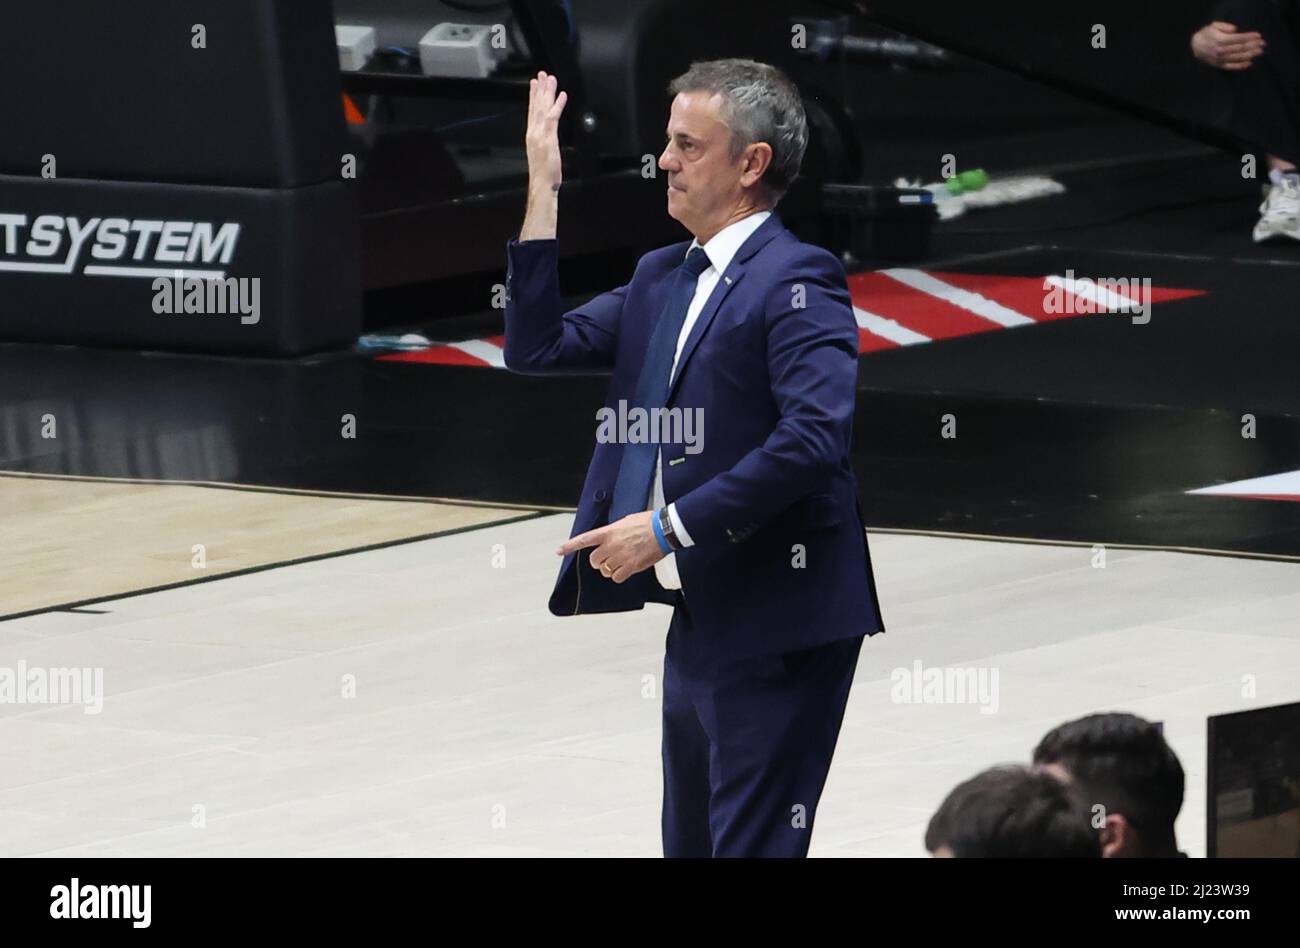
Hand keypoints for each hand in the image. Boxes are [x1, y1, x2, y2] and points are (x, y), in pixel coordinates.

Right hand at [526, 70, 567, 192]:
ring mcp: (540, 134)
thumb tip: (547, 138)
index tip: (534, 84)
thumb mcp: (542, 155)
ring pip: (543, 108)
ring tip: (550, 78)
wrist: (542, 184)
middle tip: (542, 74)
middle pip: (536, 106)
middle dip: (539, 89)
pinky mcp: (548, 138)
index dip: (533, 97)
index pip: (532, 112)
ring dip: (547, 92)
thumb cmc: (544, 174)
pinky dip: (558, 105)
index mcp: (532, 136)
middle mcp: (533, 132)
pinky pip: (553, 117)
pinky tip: (562, 95)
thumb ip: (544, 143)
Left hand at [556, 511, 665, 582]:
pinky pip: (617, 577)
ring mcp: (621, 556)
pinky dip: (620, 576)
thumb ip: (614, 531)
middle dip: (599, 562)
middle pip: (594, 561)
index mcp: (609, 532)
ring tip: (622, 562)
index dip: (570, 546)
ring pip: (606, 571)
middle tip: (608, 559)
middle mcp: (612, 545)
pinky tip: (627, 569)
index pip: (584, 539)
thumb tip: (611, 538)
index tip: (558, 551)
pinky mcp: (631, 566)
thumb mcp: (625, 521)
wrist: (664, 529)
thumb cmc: (648, 522)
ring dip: (611, 569)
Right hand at [1192, 21, 1265, 69]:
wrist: (1195, 46)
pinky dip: (1240, 66)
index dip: (1249, 37)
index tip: (1259, 35)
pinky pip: (1231, 66)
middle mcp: (1220, 50)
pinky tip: (1249, 63)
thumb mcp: (1213, 26)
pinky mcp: (1219, 65)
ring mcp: (1219, 59)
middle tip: (1263, 44)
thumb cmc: (1207, 34)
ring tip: (1259, 52)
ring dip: (1250, 55)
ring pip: (1237, 57)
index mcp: (1219, 40)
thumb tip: (1235, 29)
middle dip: (1253, 45)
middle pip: (1240, 48)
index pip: (1237, 38)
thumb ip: (1224, 26)